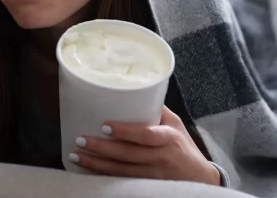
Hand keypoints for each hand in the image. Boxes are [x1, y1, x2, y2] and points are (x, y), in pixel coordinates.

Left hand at [70, 106, 220, 185]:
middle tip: (80, 140)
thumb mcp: (176, 124)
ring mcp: (154, 175)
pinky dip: (104, 176)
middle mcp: (161, 157)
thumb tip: (133, 90)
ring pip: (121, 171)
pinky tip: (88, 170)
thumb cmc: (184, 147)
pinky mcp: (147, 186)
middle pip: (128, 154)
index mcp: (168, 138)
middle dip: (101, 148)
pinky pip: (122, 182)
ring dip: (96, 164)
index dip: (124, 131)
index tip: (104, 125)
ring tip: (75, 156)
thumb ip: (156, 110)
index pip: (146, 135)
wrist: (201, 178)